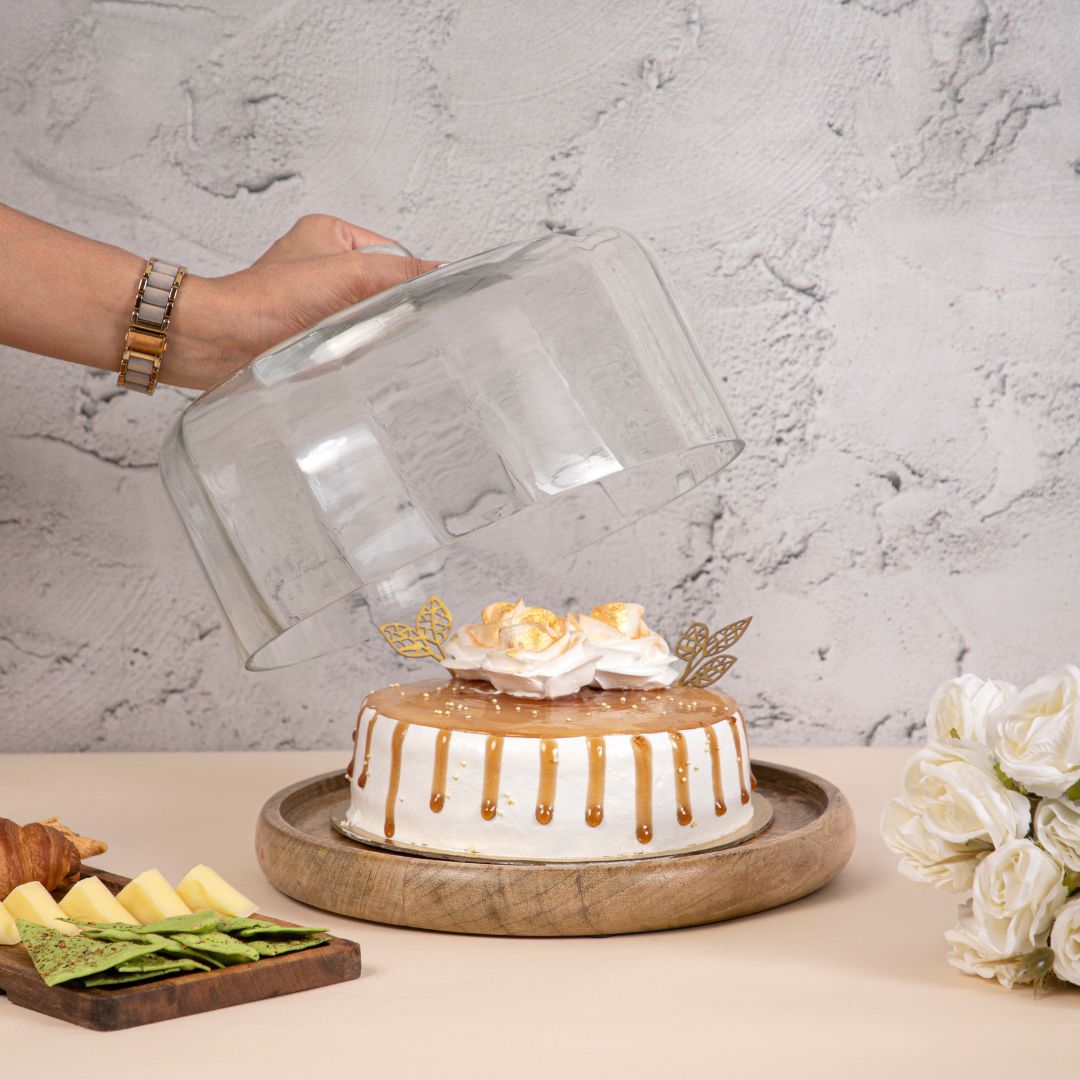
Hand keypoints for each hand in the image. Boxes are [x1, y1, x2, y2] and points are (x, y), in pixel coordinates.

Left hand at [176, 215, 440, 389]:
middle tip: (365, 323)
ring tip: (343, 339)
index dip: (403, 283)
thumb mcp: (349, 274)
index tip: (400, 303)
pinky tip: (336, 355)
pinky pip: (350, 340)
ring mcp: (317, 300)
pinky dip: (350, 350)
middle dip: (382, 311)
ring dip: (364, 333)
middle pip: (384, 290)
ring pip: (369, 318)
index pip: (396, 257)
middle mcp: (324, 264)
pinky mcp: (310, 331)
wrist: (222, 343)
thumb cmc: (269, 301)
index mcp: (332, 233)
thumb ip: (400, 271)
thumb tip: (445, 273)